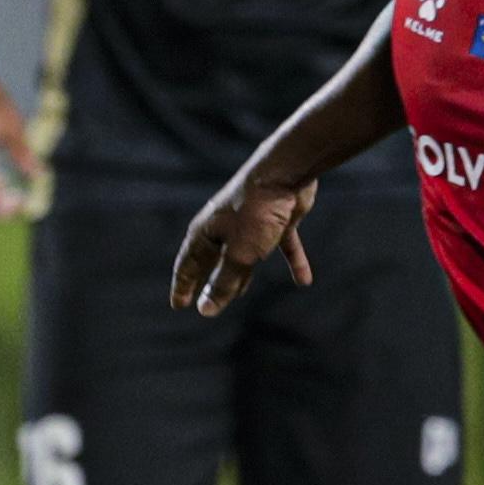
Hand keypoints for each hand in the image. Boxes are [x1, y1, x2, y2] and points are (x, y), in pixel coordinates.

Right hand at [170, 169, 317, 315]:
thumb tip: (206, 309)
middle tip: (204, 304)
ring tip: (241, 293)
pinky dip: (293, 261)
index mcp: (206, 233)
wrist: (285, 174)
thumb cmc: (256, 213)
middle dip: (210, 282)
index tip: (178, 305)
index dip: (183, 286)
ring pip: (245, 255)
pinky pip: (284, 246)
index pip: (187, 265)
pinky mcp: (278, 219)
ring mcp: (252, 223)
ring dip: (243, 275)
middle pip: (214, 261)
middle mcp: (225, 227)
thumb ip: (224, 282)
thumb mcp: (239, 254)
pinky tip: (304, 280)